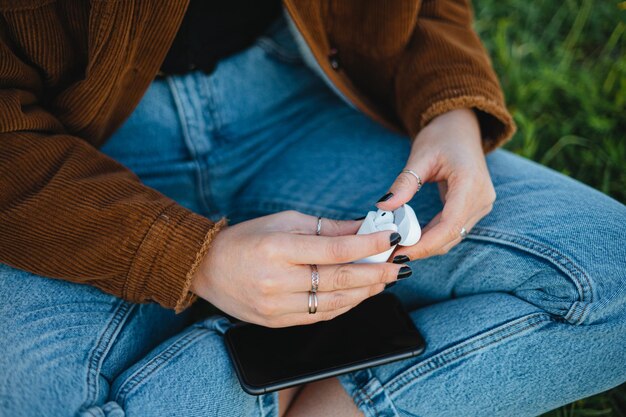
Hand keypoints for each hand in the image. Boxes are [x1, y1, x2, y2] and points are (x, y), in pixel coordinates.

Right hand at [191, 211, 408, 326]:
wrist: (207, 267)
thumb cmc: (247, 238)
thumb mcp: (285, 221)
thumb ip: (327, 228)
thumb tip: (364, 228)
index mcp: (278, 248)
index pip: (335, 250)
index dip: (368, 245)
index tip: (391, 239)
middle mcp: (277, 280)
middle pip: (340, 280)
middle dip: (376, 273)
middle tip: (398, 265)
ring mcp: (276, 306)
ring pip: (334, 302)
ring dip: (365, 292)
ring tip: (384, 279)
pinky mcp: (276, 322)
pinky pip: (320, 316)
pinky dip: (344, 305)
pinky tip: (359, 294)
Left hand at [377, 108, 495, 258]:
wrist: (461, 127)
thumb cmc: (442, 136)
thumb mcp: (420, 156)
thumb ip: (404, 183)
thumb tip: (384, 206)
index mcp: (470, 184)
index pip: (450, 225)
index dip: (425, 244)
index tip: (401, 251)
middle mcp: (481, 198)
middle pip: (452, 235)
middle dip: (422, 248)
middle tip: (392, 254)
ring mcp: (481, 204)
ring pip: (453, 236)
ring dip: (427, 244)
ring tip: (398, 247)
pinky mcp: (474, 207)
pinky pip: (454, 228)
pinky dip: (433, 235)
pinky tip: (411, 238)